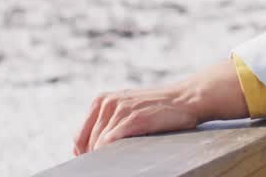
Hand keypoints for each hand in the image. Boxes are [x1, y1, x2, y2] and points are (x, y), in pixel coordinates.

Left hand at [74, 59, 248, 155]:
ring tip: (118, 162)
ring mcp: (120, 109)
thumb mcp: (127, 110)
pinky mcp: (133, 118)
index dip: (84, 153)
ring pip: (97, 144)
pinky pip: (109, 142)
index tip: (95, 163)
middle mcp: (107, 102)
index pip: (79, 136)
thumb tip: (89, 149)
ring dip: (104, 157)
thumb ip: (108, 124)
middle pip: (86, 142)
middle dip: (94, 157)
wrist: (186, 99)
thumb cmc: (158, 110)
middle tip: (106, 166)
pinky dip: (110, 154)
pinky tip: (121, 159)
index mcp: (101, 100)